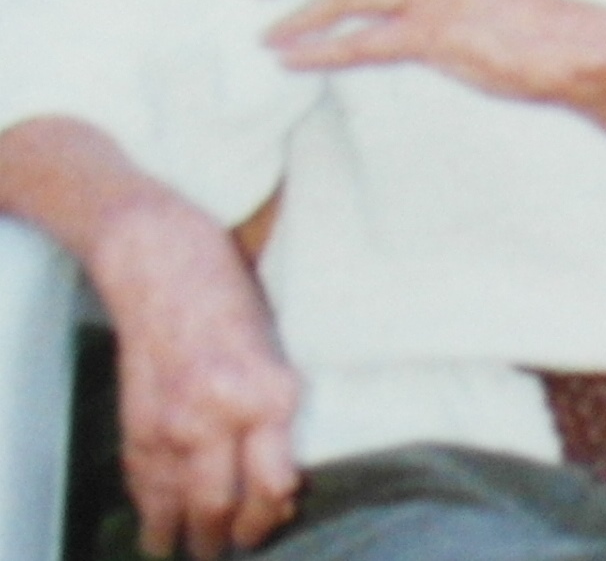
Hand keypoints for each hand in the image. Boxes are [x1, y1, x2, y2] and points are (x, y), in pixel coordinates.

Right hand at [92, 197, 300, 559]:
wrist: (162, 260)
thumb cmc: (228, 292)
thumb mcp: (273, 345)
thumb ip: (276, 406)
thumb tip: (284, 471)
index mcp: (269, 391)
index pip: (276, 483)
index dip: (277, 508)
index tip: (280, 509)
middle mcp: (221, 414)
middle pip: (227, 508)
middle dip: (235, 534)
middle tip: (241, 540)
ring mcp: (172, 423)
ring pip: (181, 510)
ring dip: (191, 535)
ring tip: (202, 545)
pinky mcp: (137, 423)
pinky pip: (146, 488)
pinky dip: (154, 512)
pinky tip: (162, 526)